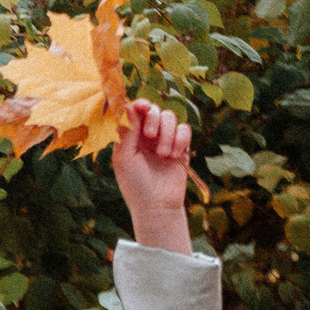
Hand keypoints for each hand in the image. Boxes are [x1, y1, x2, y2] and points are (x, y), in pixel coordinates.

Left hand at [112, 100, 195, 253]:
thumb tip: (127, 105)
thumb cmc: (135, 184)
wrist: (157, 205)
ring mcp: (163, 139)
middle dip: (153, 118)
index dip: (139, 104)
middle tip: (149, 135)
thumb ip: (126, 132)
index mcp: (129, 137)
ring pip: (169, 117)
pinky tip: (174, 156)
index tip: (142, 106)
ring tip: (163, 155)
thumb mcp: (125, 158)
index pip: (134, 111)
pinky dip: (180, 140)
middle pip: (153, 109)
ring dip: (167, 134)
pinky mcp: (180, 146)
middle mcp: (145, 135)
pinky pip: (184, 129)